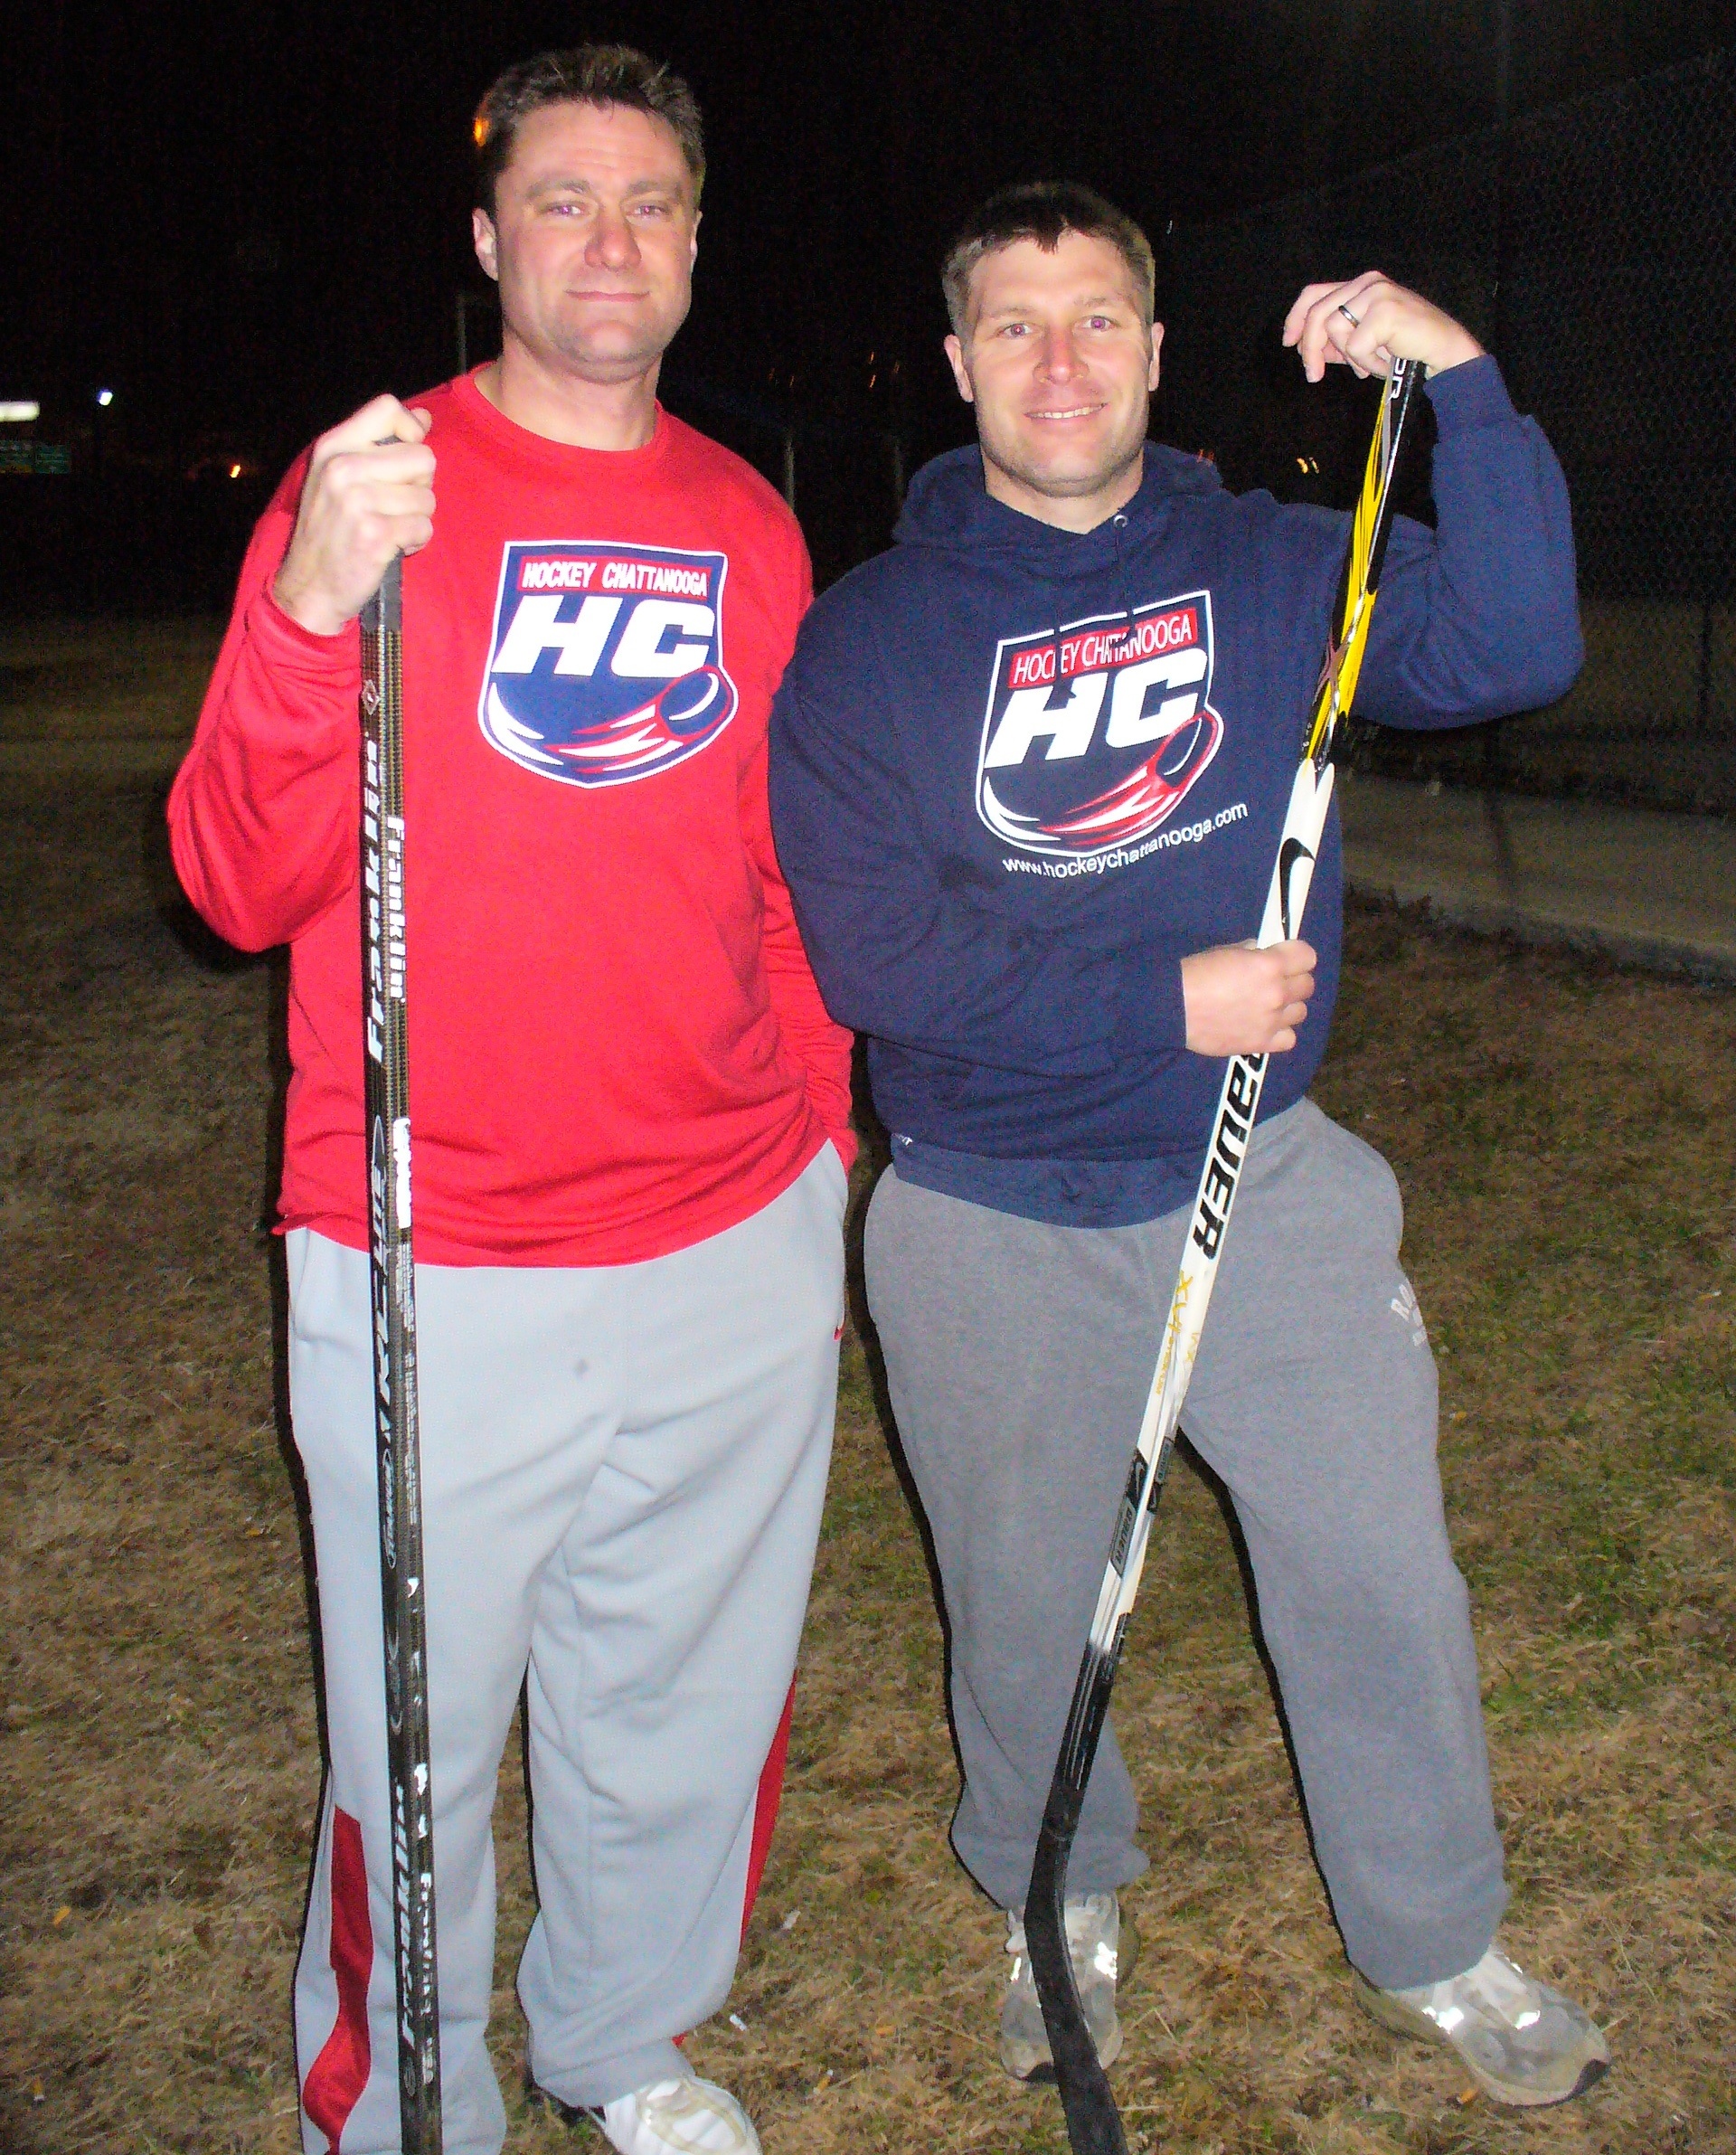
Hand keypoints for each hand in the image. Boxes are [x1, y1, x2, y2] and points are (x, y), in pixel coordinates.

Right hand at [272, 396, 436, 636]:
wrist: (309, 585)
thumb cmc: (331, 529)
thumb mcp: (337, 476)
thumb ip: (378, 445)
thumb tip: (425, 418)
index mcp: (333, 446)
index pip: (388, 408)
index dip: (411, 430)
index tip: (406, 458)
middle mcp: (343, 468)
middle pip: (423, 456)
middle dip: (419, 484)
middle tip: (395, 504)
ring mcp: (358, 501)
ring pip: (427, 497)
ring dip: (417, 517)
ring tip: (390, 528)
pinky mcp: (375, 535)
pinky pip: (424, 527)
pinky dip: (416, 541)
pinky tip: (392, 546)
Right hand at [1181, 940, 1316, 1056]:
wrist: (1173, 1008)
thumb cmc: (1195, 974)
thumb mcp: (1224, 951)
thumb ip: (1251, 952)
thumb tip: (1261, 953)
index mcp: (1269, 965)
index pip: (1308, 956)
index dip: (1296, 956)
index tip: (1285, 958)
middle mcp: (1277, 993)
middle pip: (1307, 985)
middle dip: (1293, 980)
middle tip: (1274, 982)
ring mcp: (1271, 1020)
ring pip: (1300, 1012)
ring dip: (1288, 1007)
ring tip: (1268, 1007)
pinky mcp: (1261, 1043)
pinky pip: (1289, 1039)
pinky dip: (1281, 1032)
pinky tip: (1266, 1027)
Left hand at [1282, 275, 1482, 384]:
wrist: (1443, 353)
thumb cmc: (1406, 349)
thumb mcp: (1364, 343)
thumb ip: (1336, 341)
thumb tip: (1305, 347)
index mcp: (1362, 285)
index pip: (1314, 293)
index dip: (1296, 318)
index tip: (1289, 342)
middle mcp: (1368, 283)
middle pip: (1317, 313)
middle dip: (1310, 349)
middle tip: (1313, 376)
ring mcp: (1378, 293)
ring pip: (1334, 330)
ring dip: (1350, 358)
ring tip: (1371, 365)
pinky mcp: (1385, 311)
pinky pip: (1355, 347)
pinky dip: (1367, 364)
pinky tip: (1385, 364)